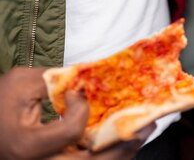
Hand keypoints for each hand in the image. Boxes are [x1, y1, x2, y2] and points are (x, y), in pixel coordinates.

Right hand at [0, 67, 153, 159]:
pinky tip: (121, 140)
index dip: (82, 109)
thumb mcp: (22, 83)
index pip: (71, 132)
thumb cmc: (1, 102)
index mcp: (28, 145)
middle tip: (144, 127)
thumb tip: (86, 77)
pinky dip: (105, 155)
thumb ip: (54, 79)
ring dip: (118, 153)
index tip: (78, 93)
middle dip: (120, 146)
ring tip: (140, 134)